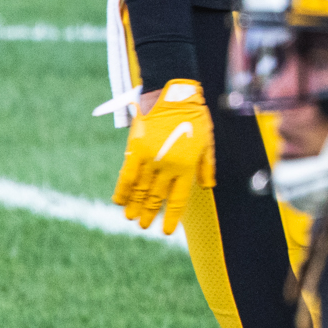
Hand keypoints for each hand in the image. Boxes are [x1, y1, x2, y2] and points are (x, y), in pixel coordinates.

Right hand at [111, 78, 215, 234]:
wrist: (174, 95)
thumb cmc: (194, 117)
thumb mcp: (207, 141)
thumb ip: (206, 165)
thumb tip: (209, 185)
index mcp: (187, 167)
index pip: (178, 199)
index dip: (170, 217)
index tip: (165, 232)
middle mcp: (168, 167)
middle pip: (156, 197)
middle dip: (149, 214)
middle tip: (142, 225)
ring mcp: (151, 159)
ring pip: (141, 190)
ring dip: (135, 206)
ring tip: (130, 218)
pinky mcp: (136, 151)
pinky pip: (126, 176)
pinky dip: (121, 190)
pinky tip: (118, 202)